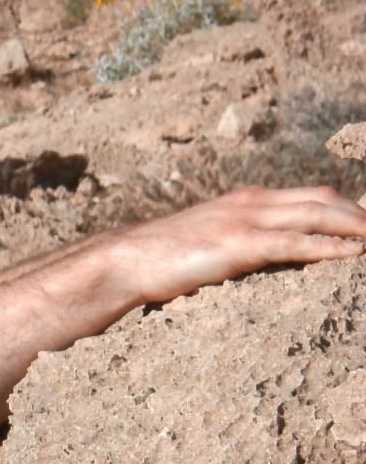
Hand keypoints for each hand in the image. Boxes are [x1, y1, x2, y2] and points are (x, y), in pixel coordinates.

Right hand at [95, 185, 365, 307]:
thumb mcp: (203, 245)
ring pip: (319, 215)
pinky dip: (331, 248)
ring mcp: (246, 220)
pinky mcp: (240, 244)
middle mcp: (251, 203)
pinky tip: (355, 256)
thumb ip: (232, 246)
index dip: (343, 209)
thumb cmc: (156, 260)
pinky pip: (297, 244)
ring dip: (356, 227)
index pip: (307, 197)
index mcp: (244, 202)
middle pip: (323, 200)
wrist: (122, 260)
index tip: (364, 225)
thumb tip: (249, 265)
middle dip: (359, 215)